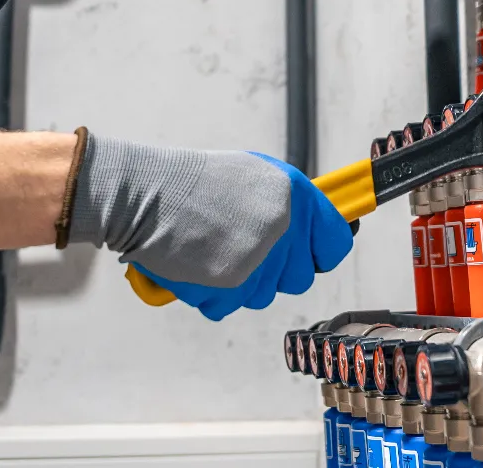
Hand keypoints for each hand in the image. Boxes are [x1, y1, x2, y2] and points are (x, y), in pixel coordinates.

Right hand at [72, 138, 351, 319]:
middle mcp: (284, 231)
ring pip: (263, 296)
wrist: (146, 194)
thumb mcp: (254, 175)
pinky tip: (198, 264)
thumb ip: (286, 204)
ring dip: (244, 282)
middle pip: (300, 278)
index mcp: (295, 197)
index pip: (335, 244)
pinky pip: (231, 307)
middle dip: (277, 270)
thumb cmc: (194, 181)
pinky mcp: (230, 290)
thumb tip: (307, 230)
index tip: (311, 254)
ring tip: (214, 249)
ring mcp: (259, 263)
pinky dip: (214, 294)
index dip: (321, 251)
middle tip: (248, 250)